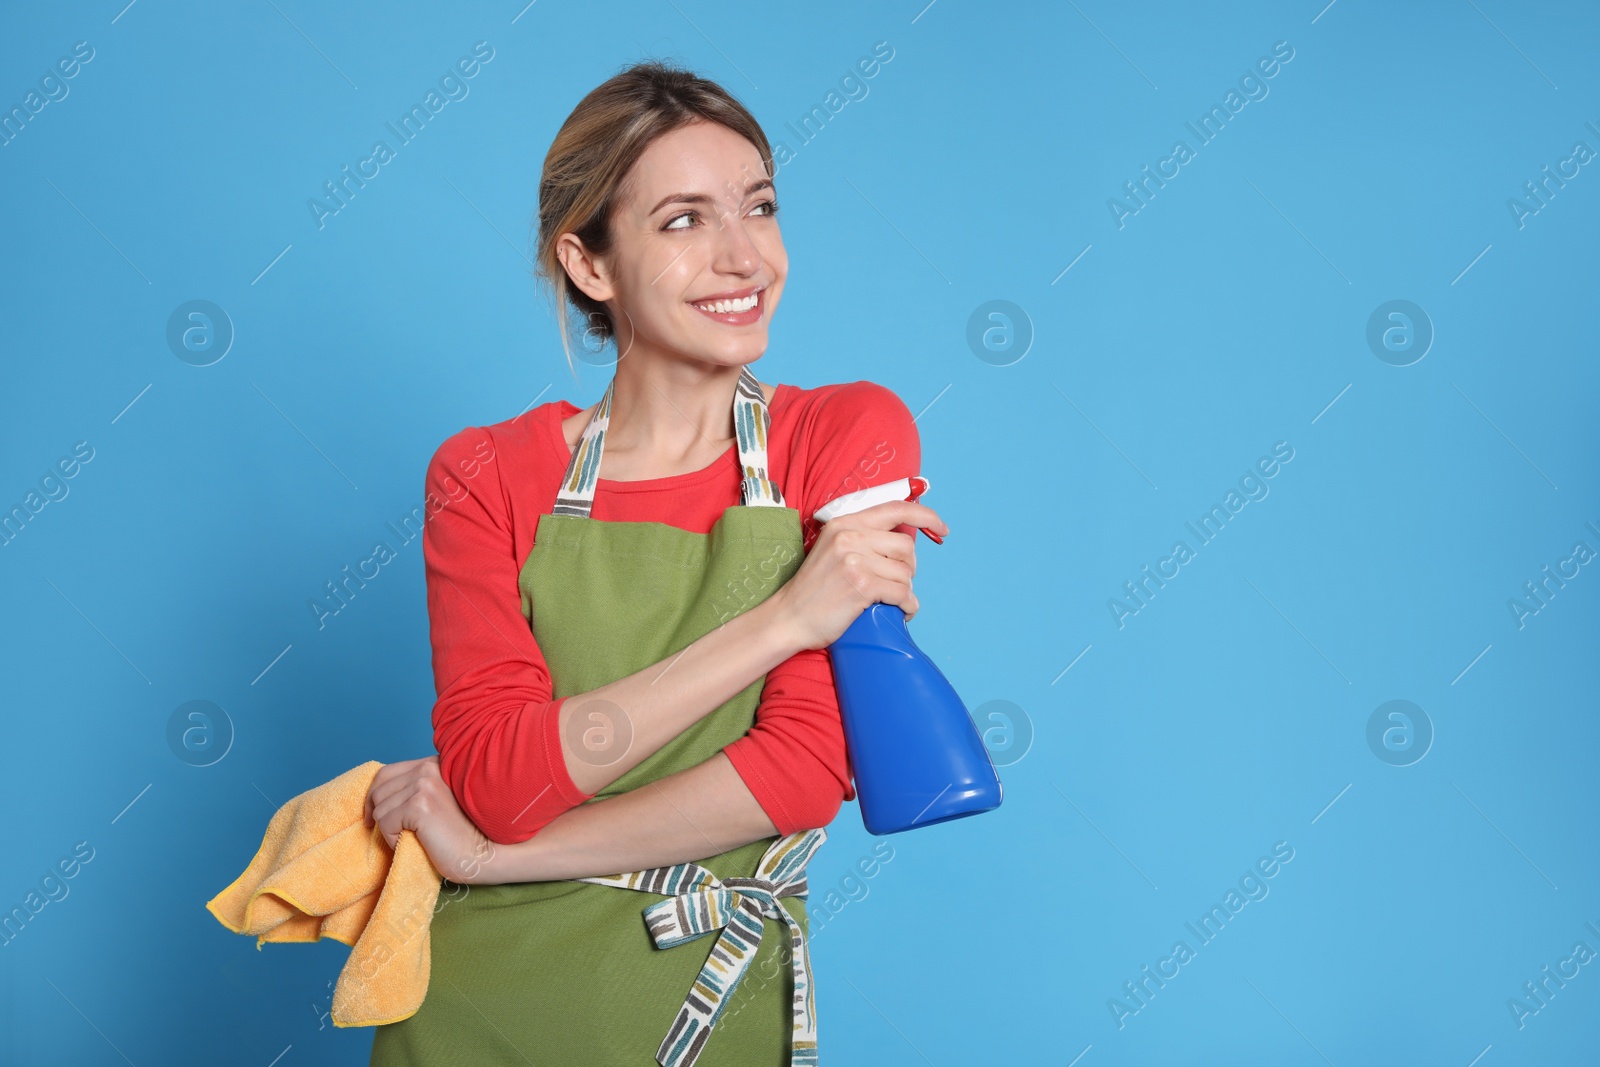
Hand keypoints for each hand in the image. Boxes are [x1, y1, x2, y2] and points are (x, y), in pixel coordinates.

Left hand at [364, 756, 496, 884]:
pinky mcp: (419, 805)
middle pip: (379, 789)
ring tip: (409, 838)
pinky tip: (412, 842)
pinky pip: (385, 822)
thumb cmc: (461, 833)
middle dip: (378, 814)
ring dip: (388, 829)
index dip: (375, 795)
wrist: (482, 853)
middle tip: (389, 832)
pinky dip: (391, 839)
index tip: (376, 816)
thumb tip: (377, 795)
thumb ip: (416, 788)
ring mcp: (424, 785)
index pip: (387, 772)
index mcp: (433, 764)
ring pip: (380, 808)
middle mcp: (428, 768)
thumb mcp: (438, 799)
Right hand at [768, 499, 947, 650]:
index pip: (895, 508)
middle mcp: (849, 536)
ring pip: (906, 572)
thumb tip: (906, 543)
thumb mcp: (833, 549)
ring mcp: (855, 560)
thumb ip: (863, 539)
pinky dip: (907, 605)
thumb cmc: (815, 589)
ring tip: (888, 599)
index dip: (925, 515)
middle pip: (906, 545)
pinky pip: (902, 593)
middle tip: (893, 582)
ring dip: (905, 590)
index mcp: (844, 523)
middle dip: (908, 567)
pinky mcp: (861, 585)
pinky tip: (899, 611)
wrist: (789, 617)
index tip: (941, 527)